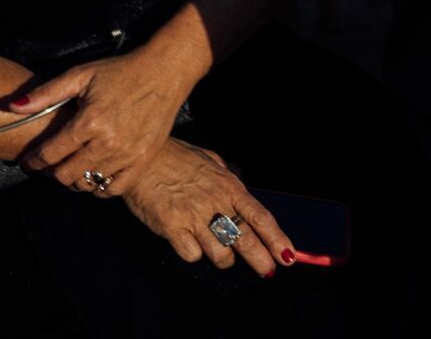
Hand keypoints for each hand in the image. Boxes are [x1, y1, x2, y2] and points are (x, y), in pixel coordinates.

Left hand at [13, 49, 197, 195]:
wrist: (166, 71)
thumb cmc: (122, 71)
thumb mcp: (81, 75)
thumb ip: (46, 94)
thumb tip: (14, 107)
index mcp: (90, 121)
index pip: (50, 154)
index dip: (34, 160)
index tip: (30, 161)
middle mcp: (108, 142)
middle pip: (65, 175)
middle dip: (52, 171)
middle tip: (53, 163)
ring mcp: (128, 153)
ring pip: (87, 184)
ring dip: (75, 179)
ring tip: (75, 166)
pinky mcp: (144, 159)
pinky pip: (114, 188)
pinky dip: (100, 187)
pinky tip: (97, 174)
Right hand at [122, 138, 295, 274]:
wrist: (143, 158)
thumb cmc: (178, 159)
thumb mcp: (213, 162)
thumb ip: (229, 179)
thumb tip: (242, 189)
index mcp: (230, 188)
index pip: (261, 217)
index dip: (277, 239)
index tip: (287, 255)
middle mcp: (216, 203)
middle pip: (246, 239)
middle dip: (260, 259)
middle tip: (267, 271)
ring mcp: (193, 217)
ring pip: (220, 253)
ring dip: (225, 260)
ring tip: (223, 256)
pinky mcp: (171, 227)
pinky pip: (191, 254)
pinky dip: (195, 255)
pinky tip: (193, 245)